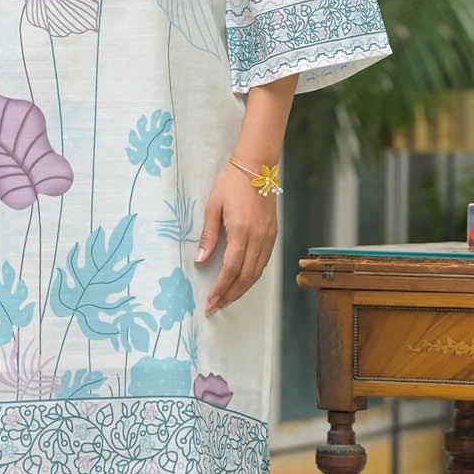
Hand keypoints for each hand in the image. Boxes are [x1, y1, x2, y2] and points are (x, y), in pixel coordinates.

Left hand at [195, 164, 278, 315]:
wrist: (257, 166)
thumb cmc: (231, 183)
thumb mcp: (213, 206)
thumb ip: (208, 235)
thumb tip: (200, 260)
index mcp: (241, 231)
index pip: (231, 269)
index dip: (220, 289)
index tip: (210, 301)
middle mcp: (258, 237)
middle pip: (245, 276)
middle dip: (230, 295)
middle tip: (216, 307)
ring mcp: (268, 237)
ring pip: (257, 272)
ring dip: (242, 289)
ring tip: (227, 299)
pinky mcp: (273, 234)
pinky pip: (264, 262)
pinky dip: (252, 276)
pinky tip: (242, 281)